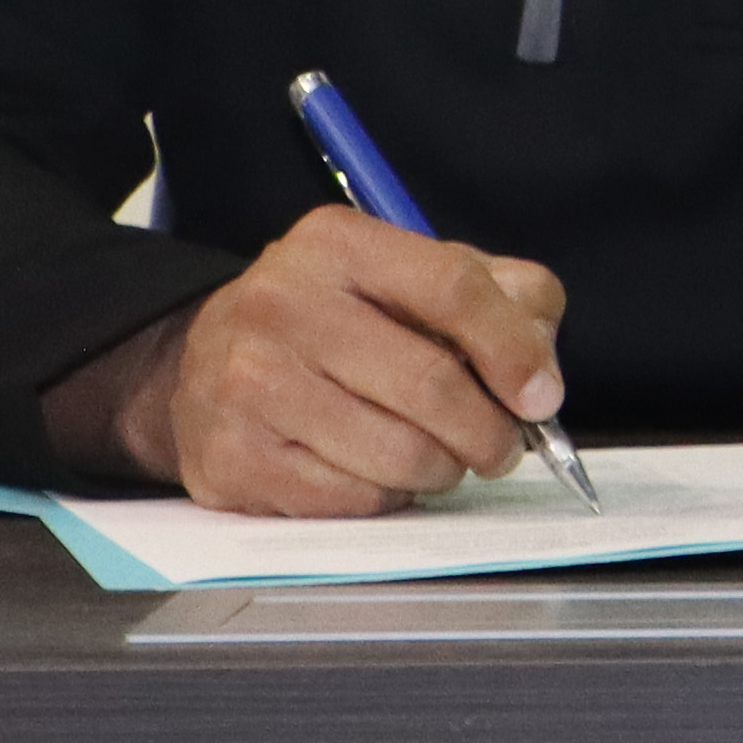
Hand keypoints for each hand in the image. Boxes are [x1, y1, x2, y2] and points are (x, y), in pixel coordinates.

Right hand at [85, 208, 577, 516]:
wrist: (201, 362)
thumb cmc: (336, 320)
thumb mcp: (412, 277)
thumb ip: (501, 300)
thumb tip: (540, 376)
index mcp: (338, 243)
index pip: (452, 286)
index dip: (513, 348)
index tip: (542, 397)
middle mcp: (282, 304)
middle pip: (430, 381)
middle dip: (488, 430)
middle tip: (501, 448)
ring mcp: (248, 384)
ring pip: (396, 453)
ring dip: (442, 471)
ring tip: (441, 461)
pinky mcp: (230, 458)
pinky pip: (350, 499)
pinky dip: (387, 498)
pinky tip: (381, 477)